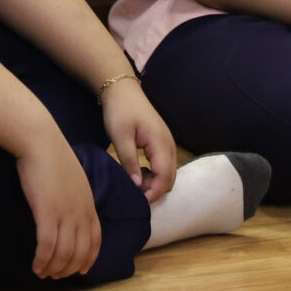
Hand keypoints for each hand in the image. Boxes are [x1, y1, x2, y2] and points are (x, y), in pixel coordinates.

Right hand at [15, 135, 102, 279]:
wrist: (40, 141)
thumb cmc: (52, 155)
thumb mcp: (73, 177)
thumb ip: (75, 194)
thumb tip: (68, 206)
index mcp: (88, 204)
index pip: (95, 240)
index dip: (89, 258)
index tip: (81, 269)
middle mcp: (81, 213)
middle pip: (79, 252)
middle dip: (69, 268)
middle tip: (55, 276)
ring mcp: (65, 214)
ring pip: (63, 253)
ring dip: (54, 268)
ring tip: (43, 273)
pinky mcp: (47, 213)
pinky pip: (47, 246)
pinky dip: (43, 260)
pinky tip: (36, 266)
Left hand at [100, 77, 178, 202]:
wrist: (122, 89)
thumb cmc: (120, 111)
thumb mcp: (120, 137)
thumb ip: (129, 162)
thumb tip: (138, 187)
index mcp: (161, 143)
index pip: (165, 177)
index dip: (154, 192)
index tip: (139, 201)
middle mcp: (169, 145)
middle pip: (170, 177)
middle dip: (155, 189)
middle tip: (135, 192)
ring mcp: (167, 143)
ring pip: (168, 172)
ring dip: (155, 181)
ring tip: (135, 181)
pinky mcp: (162, 142)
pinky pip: (164, 164)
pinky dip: (155, 173)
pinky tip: (139, 171)